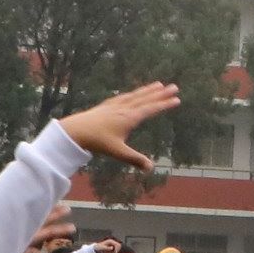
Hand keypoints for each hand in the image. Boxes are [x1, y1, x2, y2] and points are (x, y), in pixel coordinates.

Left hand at [58, 84, 182, 170]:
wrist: (76, 130)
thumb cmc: (97, 142)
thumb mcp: (118, 152)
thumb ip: (135, 159)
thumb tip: (150, 168)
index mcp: (129, 118)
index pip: (151, 109)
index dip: (164, 104)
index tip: (177, 99)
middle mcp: (124, 108)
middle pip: (146, 98)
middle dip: (161, 93)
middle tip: (174, 87)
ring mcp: (115, 105)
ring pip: (135, 95)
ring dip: (148, 90)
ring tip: (158, 84)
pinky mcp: (106, 105)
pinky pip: (123, 96)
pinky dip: (132, 94)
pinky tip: (132, 94)